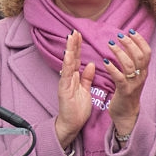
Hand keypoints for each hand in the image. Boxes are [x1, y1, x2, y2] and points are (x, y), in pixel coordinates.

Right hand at [54, 30, 94, 147]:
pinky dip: (67, 65)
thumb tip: (91, 64)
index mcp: (74, 78)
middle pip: (71, 58)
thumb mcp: (86, 90)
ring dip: (69, 50)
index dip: (78, 47)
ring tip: (70, 38)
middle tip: (75, 31)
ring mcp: (65, 83)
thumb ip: (87, 77)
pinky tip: (68, 56)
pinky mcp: (64, 90)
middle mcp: (68, 78)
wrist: (71, 124)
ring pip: (67, 63)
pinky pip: (66, 75)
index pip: (76, 59)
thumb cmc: (77, 109)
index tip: (79, 35)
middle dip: (73, 44)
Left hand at [104, 29, 151, 135]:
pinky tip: (105, 62)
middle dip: (130, 43)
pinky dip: (112, 68)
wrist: (126, 114)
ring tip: (110, 45)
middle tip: (119, 36)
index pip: (147, 52)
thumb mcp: (133, 76)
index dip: (140, 40)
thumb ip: (132, 62)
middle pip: (140, 56)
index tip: (130, 31)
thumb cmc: (127, 93)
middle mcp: (141, 76)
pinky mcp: (124, 91)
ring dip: (120, 53)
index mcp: (144, 71)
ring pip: (130, 65)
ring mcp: (134, 84)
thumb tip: (128, 45)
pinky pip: (120, 78)